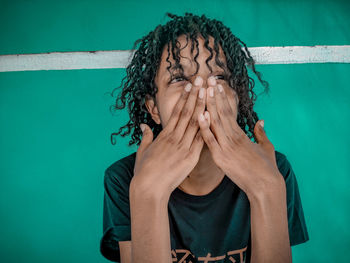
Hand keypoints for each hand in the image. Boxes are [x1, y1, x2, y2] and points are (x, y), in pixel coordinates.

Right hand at [132, 77, 205, 198]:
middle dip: (195, 96)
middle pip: (187, 113)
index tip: (189, 86)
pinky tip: (212, 117)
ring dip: (202, 107)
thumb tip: (144, 126)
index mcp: (164, 136)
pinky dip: (206, 128)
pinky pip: (201, 140)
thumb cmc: (144, 171)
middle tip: (201, 81)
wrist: (149, 189)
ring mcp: (183, 148)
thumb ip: (146, 137)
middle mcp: (174, 138)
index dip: (183, 98)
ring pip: (195, 124)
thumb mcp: (142, 152)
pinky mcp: (190, 158)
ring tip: (208, 92)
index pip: (176, 112)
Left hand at [197, 76, 282, 197]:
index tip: (216, 85)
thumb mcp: (266, 147)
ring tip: (203, 90)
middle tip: (208, 80)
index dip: (222, 98)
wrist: (266, 186)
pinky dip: (204, 128)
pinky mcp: (221, 158)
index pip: (229, 112)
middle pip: (221, 113)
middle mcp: (233, 138)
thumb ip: (261, 133)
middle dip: (213, 96)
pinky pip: (210, 141)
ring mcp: (226, 147)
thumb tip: (261, 121)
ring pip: (215, 122)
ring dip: (208, 106)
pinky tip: (199, 115)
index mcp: (241, 135)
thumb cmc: (267, 168)